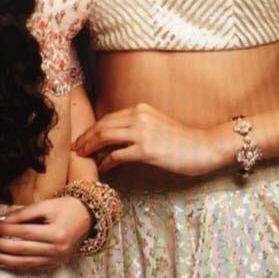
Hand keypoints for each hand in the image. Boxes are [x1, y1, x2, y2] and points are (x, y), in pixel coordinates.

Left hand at [0, 196, 91, 272]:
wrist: (88, 218)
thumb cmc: (66, 207)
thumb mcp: (46, 205)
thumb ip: (23, 214)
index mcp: (55, 233)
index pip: (23, 233)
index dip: (3, 230)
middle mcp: (55, 250)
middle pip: (20, 249)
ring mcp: (55, 260)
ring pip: (23, 262)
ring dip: (1, 259)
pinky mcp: (53, 265)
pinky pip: (30, 267)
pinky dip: (13, 265)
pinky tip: (0, 262)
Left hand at [72, 102, 211, 175]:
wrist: (203, 147)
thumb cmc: (181, 140)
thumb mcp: (156, 125)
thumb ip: (136, 127)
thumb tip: (114, 140)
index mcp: (140, 109)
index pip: (108, 118)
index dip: (92, 129)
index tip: (82, 139)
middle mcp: (139, 116)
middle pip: (102, 126)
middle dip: (85, 138)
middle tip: (75, 149)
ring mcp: (142, 133)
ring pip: (105, 137)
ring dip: (90, 148)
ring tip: (82, 157)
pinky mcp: (146, 150)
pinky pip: (117, 156)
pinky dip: (106, 162)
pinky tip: (103, 168)